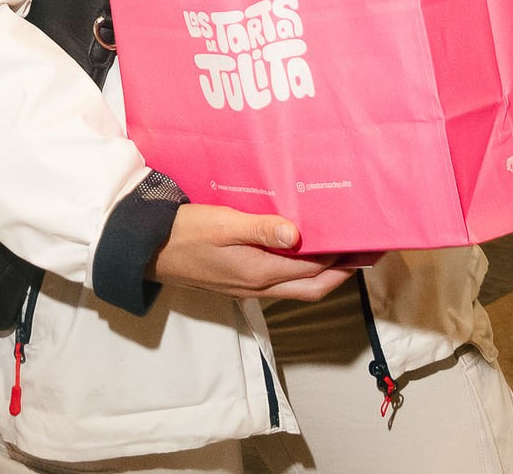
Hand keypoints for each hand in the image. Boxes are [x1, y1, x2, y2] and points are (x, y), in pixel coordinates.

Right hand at [149, 205, 355, 300]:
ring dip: (324, 274)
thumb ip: (261, 229)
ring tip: (342, 251)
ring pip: (298, 288)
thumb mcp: (222, 224)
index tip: (366, 242)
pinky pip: (281, 282)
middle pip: (313, 288)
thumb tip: (299, 235)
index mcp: (259, 272)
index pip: (314, 268)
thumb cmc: (183, 233)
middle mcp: (259, 286)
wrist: (146, 251)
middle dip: (343, 273)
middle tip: (366, 252)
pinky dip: (301, 271)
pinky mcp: (239, 282)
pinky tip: (300, 252)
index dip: (343, 258)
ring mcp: (248, 287)